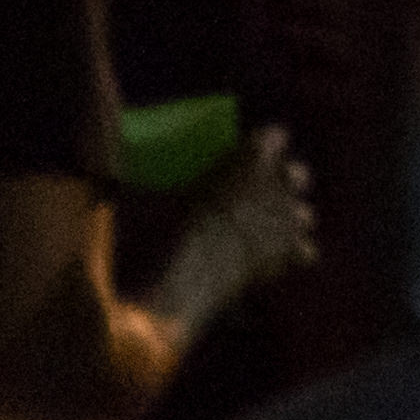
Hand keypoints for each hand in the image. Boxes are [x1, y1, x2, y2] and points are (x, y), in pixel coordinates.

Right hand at [150, 123, 316, 332]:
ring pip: (305, 214)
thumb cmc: (162, 232)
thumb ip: (148, 178)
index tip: (250, 152)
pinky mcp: (287, 258)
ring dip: (289, 219)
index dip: (265, 143)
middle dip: (284, 182)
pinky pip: (305, 252)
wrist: (181, 283)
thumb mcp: (149, 196)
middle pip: (299, 174)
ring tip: (267, 230)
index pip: (275, 136)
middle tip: (258, 195)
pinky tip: (273, 264)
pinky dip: (291, 256)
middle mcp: (277, 185)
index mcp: (249, 158)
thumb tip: (114, 167)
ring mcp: (287, 222)